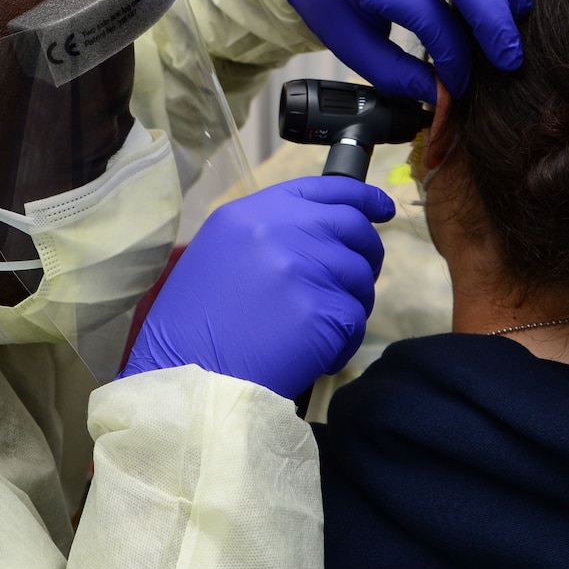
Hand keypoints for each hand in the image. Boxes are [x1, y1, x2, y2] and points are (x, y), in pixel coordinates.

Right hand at [119, 177, 395, 398]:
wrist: (186, 380)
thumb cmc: (192, 331)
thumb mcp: (217, 258)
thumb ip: (268, 236)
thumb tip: (322, 236)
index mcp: (248, 214)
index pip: (322, 187)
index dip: (361, 197)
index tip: (382, 208)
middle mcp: (278, 230)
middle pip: (352, 226)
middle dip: (368, 251)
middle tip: (361, 277)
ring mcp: (302, 268)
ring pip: (359, 276)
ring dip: (349, 304)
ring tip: (316, 331)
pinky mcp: (320, 310)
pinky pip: (354, 320)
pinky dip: (342, 342)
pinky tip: (314, 355)